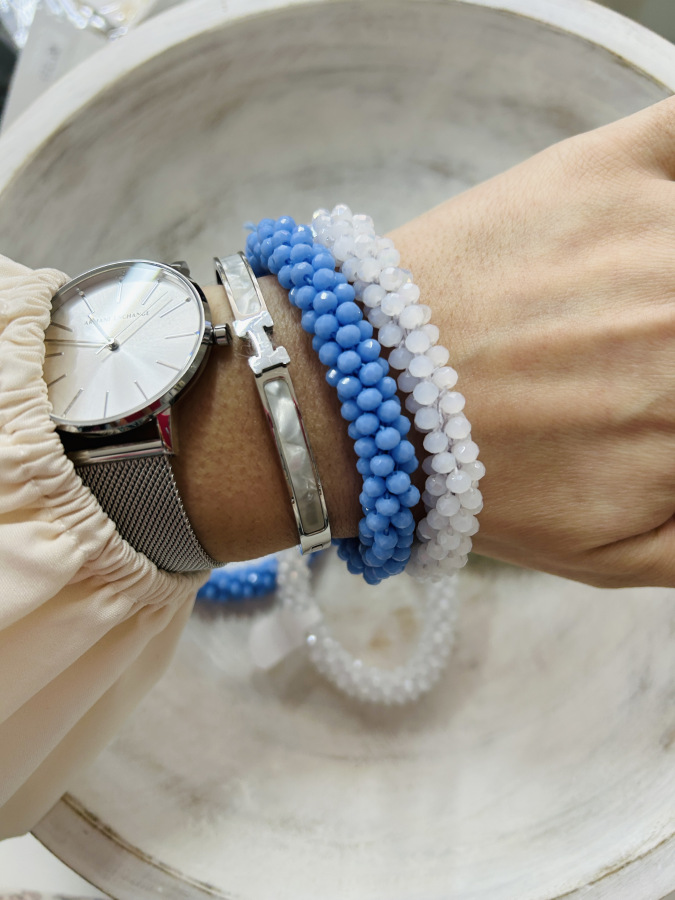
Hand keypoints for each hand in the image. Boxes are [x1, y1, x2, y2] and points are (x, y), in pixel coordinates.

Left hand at [391, 96, 674, 587]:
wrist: (363, 397)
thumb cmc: (478, 479)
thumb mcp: (609, 554)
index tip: (665, 388)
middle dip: (668, 334)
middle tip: (644, 345)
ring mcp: (661, 236)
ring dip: (663, 272)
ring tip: (632, 302)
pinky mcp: (604, 168)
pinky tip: (659, 207)